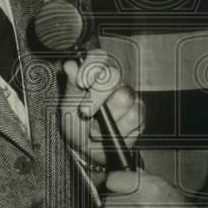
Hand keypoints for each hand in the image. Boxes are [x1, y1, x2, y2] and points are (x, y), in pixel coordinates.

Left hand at [59, 48, 144, 165]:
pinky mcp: (140, 112)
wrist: (88, 151)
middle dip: (97, 96)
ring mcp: (128, 95)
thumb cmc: (77, 125)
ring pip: (125, 97)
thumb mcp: (68, 107)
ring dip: (107, 118)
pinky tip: (111, 132)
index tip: (82, 83)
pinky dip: (119, 129)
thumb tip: (70, 65)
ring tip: (96, 128)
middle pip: (113, 75)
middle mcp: (113, 81)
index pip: (98, 56)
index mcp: (94, 74)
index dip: (92, 66)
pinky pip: (134, 117)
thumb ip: (71, 86)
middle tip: (85, 112)